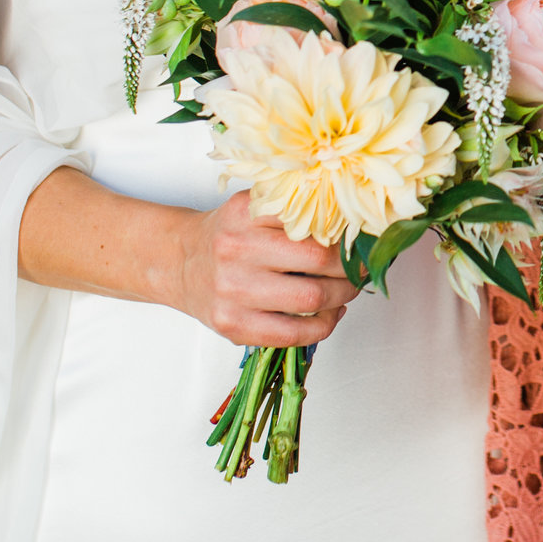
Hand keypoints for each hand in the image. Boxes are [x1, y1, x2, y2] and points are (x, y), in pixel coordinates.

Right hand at [175, 190, 358, 348]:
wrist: (180, 263)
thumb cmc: (227, 235)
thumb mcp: (253, 206)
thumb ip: (293, 210)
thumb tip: (352, 225)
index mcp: (245, 213)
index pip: (311, 218)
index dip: (346, 231)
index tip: (362, 236)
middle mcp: (236, 250)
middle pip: (318, 259)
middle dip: (351, 266)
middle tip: (361, 265)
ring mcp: (233, 291)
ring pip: (311, 299)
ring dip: (342, 295)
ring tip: (347, 288)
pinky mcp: (233, 326)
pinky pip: (293, 334)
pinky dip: (323, 326)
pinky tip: (329, 313)